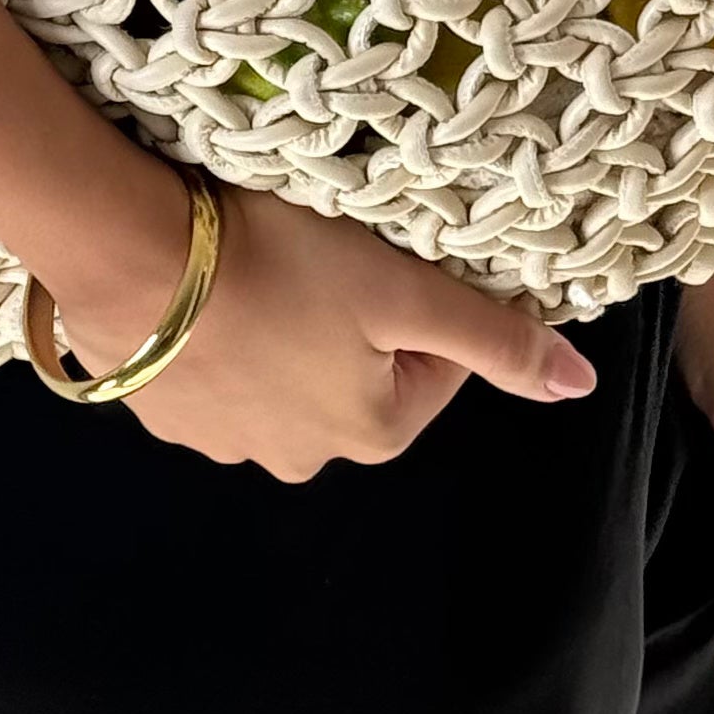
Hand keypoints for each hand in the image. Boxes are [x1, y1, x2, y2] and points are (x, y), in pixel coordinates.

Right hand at [47, 181, 594, 482]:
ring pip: (284, 376)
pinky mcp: (161, 414)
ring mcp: (223, 442)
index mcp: (371, 433)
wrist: (134, 254)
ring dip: (284, 331)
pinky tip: (208, 290)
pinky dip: (222, 337)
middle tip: (322, 256)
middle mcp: (298, 458)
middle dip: (351, 323)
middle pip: (357, 377)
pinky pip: (216, 373)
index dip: (422, 305)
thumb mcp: (404, 291)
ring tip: (259, 267)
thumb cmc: (282, 263)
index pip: (437, 370)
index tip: (387, 258)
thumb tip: (580, 385)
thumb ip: (496, 338)